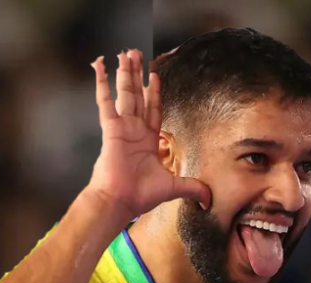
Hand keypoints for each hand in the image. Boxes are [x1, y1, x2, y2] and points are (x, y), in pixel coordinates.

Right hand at [86, 50, 209, 223]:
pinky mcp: (111, 128)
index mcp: (147, 140)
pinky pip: (105, 101)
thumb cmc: (141, 196)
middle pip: (137, 95)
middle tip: (136, 54)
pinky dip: (102, 83)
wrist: (121, 201)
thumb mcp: (174, 187)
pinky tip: (101, 65)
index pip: (153, 110)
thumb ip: (193, 187)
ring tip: (126, 53)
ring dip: (126, 72)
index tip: (155, 76)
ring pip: (125, 93)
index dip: (154, 93)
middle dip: (138, 75)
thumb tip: (210, 200)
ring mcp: (122, 127)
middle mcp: (134, 130)